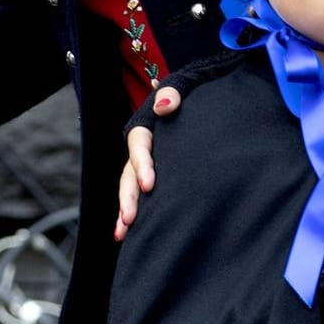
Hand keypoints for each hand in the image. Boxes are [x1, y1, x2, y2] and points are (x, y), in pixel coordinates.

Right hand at [113, 86, 181, 240]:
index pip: (139, 146)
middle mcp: (142, 149)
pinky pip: (141, 196)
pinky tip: (130, 235)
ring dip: (126, 211)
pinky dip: (135, 214)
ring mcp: (146, 166)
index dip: (142, 165)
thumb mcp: (183, 87)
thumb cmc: (192, 95)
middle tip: (130, 219)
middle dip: (128, 197)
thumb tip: (165, 106)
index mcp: (147, 128)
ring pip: (131, 189)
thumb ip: (173, 93)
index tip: (150, 185)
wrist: (202, 104)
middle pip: (129, 173)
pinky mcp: (155, 179)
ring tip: (122, 234)